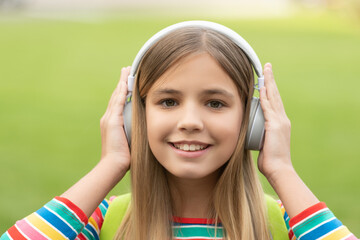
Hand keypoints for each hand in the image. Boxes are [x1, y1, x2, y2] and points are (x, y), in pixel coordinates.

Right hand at [100, 66, 130, 169]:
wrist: (113, 165)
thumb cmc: (123, 157)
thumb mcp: (130, 141)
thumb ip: (134, 133)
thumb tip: (145, 130)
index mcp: (112, 122)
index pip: (118, 102)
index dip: (123, 91)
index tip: (128, 81)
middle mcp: (108, 118)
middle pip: (116, 95)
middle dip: (121, 82)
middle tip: (126, 70)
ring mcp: (109, 119)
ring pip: (117, 96)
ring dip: (121, 83)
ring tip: (126, 71)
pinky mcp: (112, 121)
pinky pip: (118, 103)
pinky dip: (121, 92)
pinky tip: (125, 83)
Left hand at [257, 63, 292, 181]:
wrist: (279, 169)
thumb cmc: (270, 160)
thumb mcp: (264, 144)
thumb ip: (259, 135)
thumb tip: (249, 133)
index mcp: (280, 123)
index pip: (274, 101)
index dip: (270, 89)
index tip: (265, 78)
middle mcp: (282, 119)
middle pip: (275, 95)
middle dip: (270, 80)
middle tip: (267, 67)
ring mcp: (280, 121)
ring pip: (273, 97)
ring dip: (268, 83)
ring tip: (265, 70)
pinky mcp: (275, 125)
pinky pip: (268, 107)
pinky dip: (265, 96)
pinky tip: (261, 87)